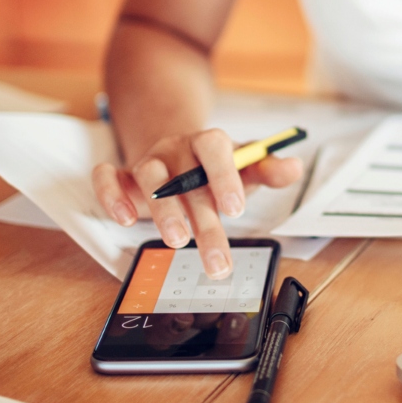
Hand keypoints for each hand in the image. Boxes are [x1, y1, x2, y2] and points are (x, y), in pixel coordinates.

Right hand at [91, 128, 302, 278]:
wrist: (179, 155)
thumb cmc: (216, 168)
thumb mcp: (245, 168)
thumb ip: (267, 169)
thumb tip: (295, 167)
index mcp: (208, 142)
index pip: (215, 147)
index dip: (224, 176)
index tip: (236, 210)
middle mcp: (176, 149)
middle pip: (187, 177)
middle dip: (203, 222)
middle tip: (217, 260)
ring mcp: (148, 161)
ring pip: (149, 177)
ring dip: (163, 211)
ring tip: (178, 242)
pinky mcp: (122, 177)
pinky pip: (106, 177)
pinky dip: (111, 195)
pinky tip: (124, 220)